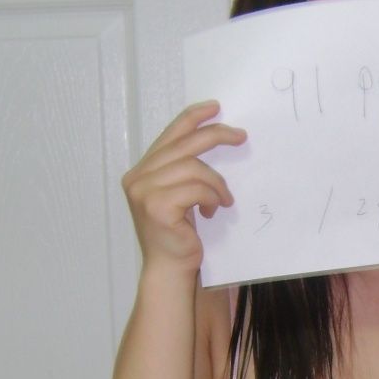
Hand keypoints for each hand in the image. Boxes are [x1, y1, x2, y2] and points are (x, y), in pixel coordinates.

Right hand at [121, 101, 246, 270]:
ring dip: (216, 183)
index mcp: (140, 172)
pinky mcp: (158, 206)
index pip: (169, 135)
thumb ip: (183, 170)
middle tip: (241, 136)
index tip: (215, 108)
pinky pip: (196, 188)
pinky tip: (213, 212)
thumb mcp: (179, 196)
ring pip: (193, 167)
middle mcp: (137, 178)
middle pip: (183, 144)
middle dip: (216, 136)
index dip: (192, 118)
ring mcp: (144, 192)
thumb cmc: (178, 236)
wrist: (169, 270)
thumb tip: (212, 137)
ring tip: (223, 200)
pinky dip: (212, 198)